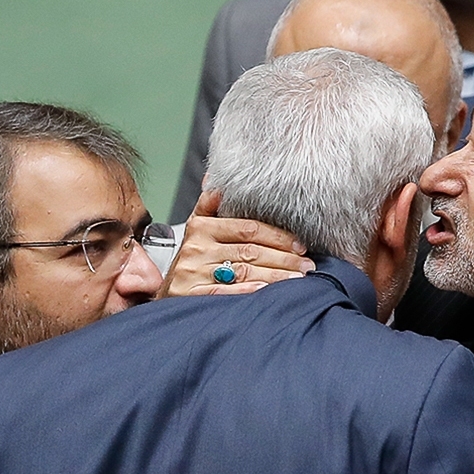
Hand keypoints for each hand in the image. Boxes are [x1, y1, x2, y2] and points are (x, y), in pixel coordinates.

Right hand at [160, 191, 314, 296]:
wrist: (166, 293)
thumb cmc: (192, 260)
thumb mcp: (197, 229)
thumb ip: (209, 206)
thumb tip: (215, 178)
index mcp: (201, 227)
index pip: (248, 229)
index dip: (278, 236)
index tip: (300, 245)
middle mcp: (195, 248)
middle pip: (251, 251)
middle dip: (284, 258)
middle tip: (307, 265)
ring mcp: (192, 272)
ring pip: (245, 271)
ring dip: (276, 276)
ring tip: (298, 278)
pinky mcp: (190, 295)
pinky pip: (227, 292)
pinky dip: (251, 291)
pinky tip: (269, 291)